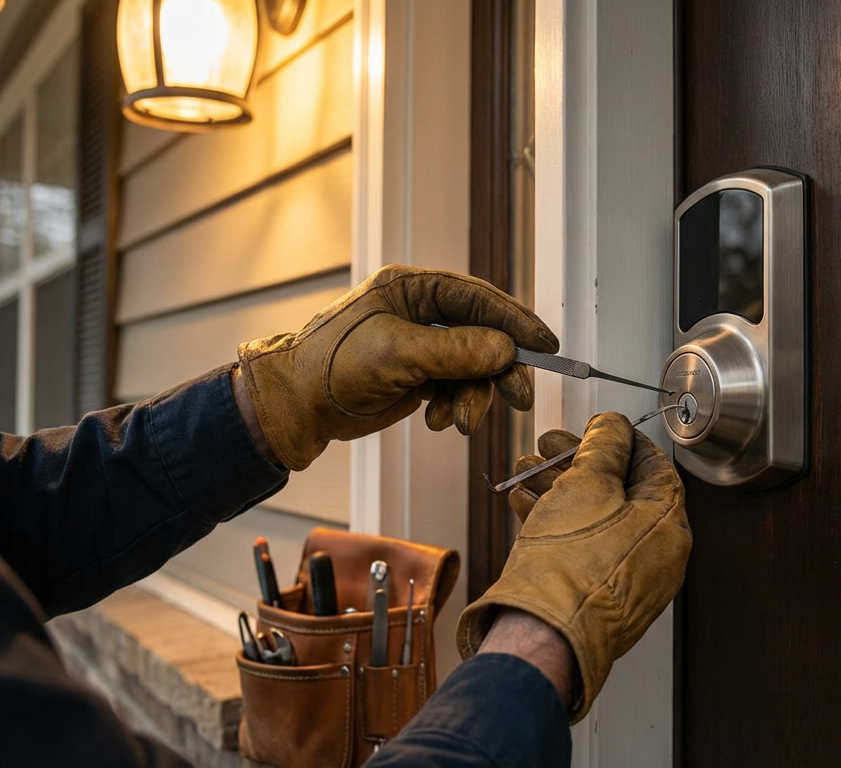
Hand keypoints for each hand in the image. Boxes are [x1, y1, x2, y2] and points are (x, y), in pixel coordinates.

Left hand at [237, 265, 557, 469]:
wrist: (296, 407)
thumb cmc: (330, 367)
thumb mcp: (397, 354)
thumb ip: (455, 351)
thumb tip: (503, 349)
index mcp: (412, 288)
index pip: (477, 298)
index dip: (515, 321)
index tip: (544, 344)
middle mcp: (419, 312)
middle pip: (482, 336)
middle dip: (499, 370)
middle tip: (517, 398)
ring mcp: (420, 346)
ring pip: (471, 369)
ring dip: (473, 398)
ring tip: (458, 422)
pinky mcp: (417, 376)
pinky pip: (455, 389)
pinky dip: (453, 407)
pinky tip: (435, 421)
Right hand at [456, 412, 689, 721]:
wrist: (540, 635)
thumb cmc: (571, 566)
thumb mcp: (589, 484)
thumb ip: (605, 447)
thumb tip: (613, 427)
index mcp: (668, 526)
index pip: (655, 468)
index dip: (622, 439)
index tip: (599, 427)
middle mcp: (654, 556)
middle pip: (619, 491)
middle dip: (578, 462)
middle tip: (549, 445)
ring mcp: (623, 579)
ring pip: (592, 517)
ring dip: (557, 487)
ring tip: (524, 470)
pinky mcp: (593, 595)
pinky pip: (579, 546)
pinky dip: (554, 520)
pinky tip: (522, 501)